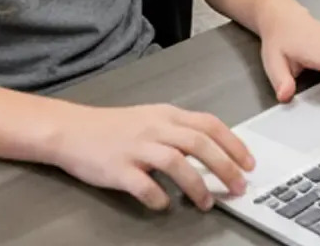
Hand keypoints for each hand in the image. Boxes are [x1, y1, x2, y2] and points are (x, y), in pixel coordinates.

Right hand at [47, 102, 253, 211]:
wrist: (70, 130)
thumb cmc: (111, 127)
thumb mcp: (149, 118)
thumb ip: (178, 130)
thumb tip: (212, 150)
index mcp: (165, 115)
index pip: (208, 124)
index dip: (233, 144)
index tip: (248, 163)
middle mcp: (153, 128)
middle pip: (199, 143)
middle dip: (225, 167)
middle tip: (239, 187)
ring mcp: (135, 148)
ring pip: (176, 163)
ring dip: (197, 186)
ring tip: (206, 203)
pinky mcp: (118, 168)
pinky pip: (145, 186)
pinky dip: (159, 198)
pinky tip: (164, 205)